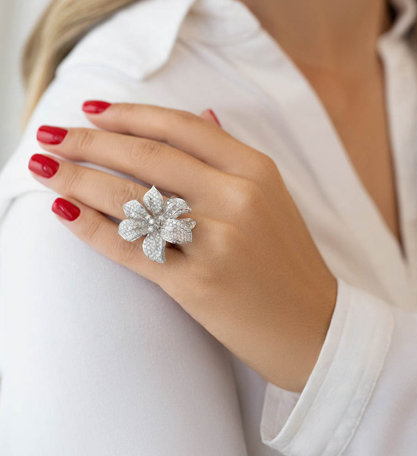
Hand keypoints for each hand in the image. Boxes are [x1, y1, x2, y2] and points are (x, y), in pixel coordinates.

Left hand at [28, 101, 336, 391]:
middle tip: (51, 134)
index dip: (129, 114)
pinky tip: (63, 210)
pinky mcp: (197, 284)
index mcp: (256, 171)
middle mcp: (237, 199)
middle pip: (147, 157)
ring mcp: (217, 242)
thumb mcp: (272, 197)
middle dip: (90, 141)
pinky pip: (130, 249)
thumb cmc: (288, 262)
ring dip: (78, 179)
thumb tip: (202, 114)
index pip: (180, 127)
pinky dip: (90, 228)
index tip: (91, 110)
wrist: (313, 327)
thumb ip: (232, 156)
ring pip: (131, 199)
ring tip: (44, 166)